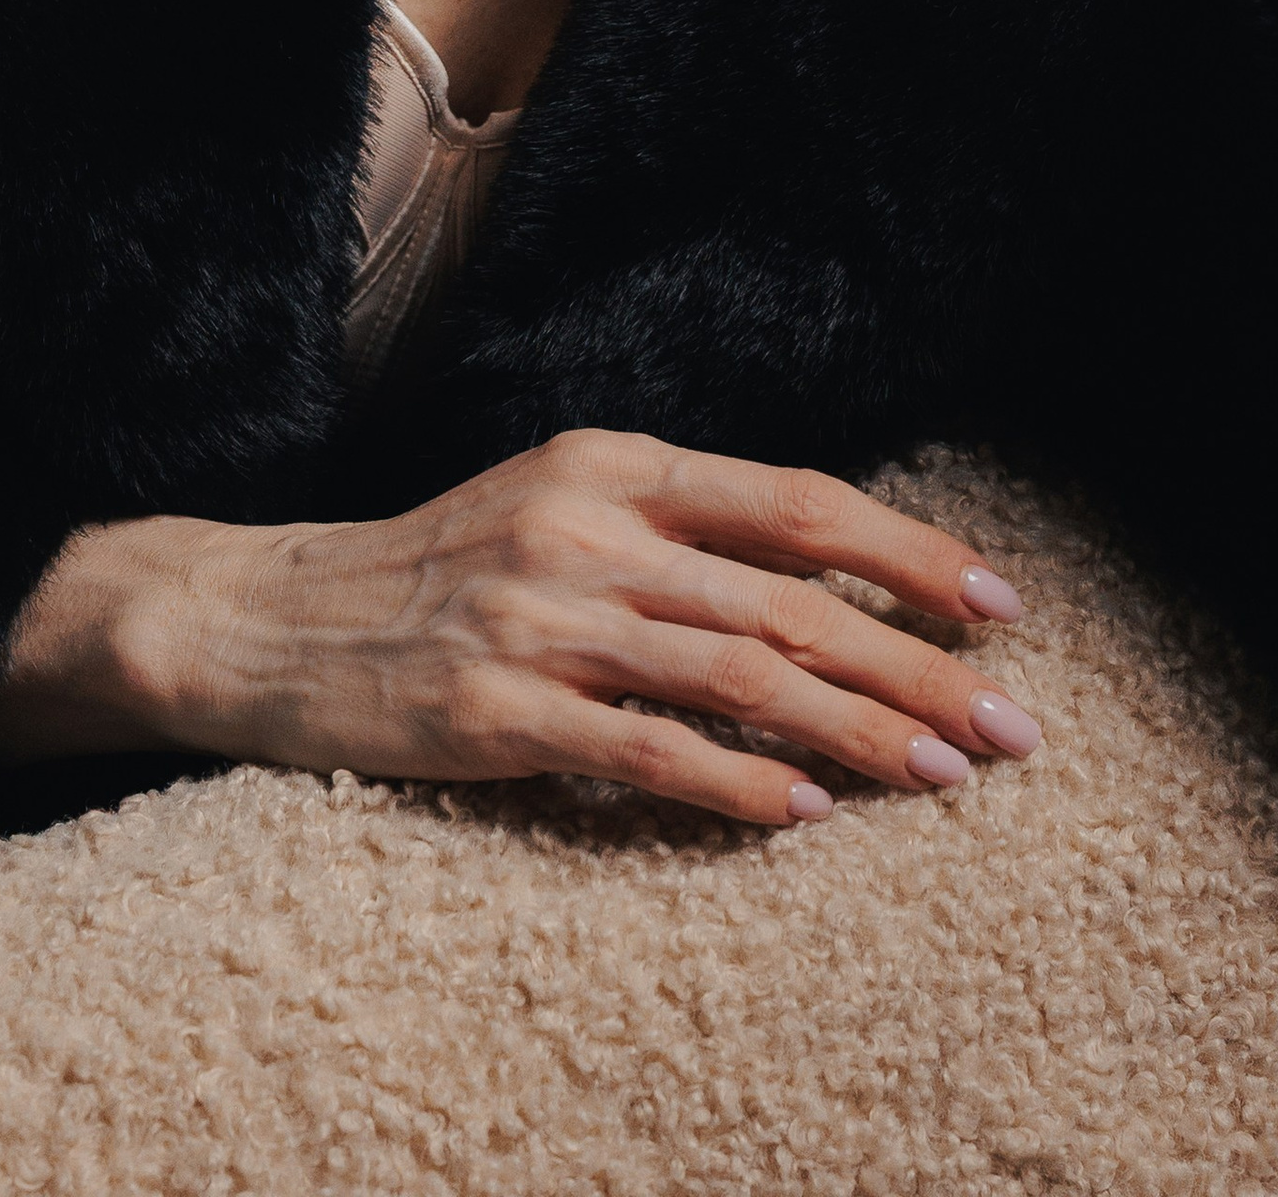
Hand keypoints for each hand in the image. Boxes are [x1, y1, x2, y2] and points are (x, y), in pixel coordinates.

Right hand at [0, 426, 1041, 831]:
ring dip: (857, 730)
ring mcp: (537, 615)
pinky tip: (803, 813)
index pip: (798, 504)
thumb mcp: (557, 509)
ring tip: (944, 775)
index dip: (911, 552)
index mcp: (613, 465)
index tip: (1002, 606)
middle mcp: (587, 526)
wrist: (264, 619)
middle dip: (917, 666)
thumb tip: (830, 583)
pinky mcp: (491, 708)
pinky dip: (732, 781)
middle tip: (1013, 727)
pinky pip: (638, 749)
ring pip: (738, 672)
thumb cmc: (434, 571)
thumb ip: (677, 534)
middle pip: (790, 598)